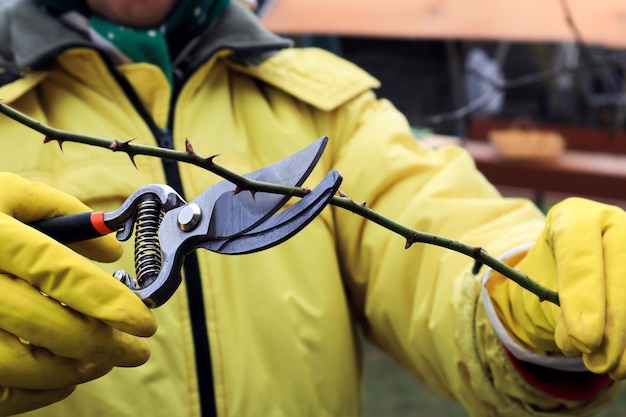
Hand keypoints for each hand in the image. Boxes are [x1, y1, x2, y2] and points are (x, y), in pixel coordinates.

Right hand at [0, 173, 156, 414]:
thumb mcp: (8, 194)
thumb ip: (64, 212)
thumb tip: (112, 249)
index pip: (61, 273)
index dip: (108, 302)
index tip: (145, 322)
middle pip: (47, 326)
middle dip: (103, 344)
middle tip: (138, 350)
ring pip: (21, 365)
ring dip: (74, 370)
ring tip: (106, 363)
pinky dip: (37, 390)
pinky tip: (66, 377)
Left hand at [487, 197, 625, 377]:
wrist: (570, 259)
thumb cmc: (551, 270)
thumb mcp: (541, 281)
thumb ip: (556, 307)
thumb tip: (580, 345)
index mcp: (573, 218)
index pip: (579, 256)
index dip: (583, 298)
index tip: (583, 339)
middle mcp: (612, 223)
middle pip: (620, 273)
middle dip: (612, 326)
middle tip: (597, 364)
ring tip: (610, 369)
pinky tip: (625, 359)